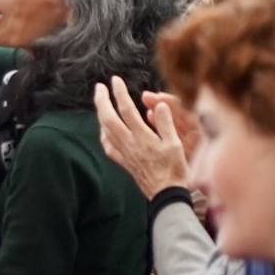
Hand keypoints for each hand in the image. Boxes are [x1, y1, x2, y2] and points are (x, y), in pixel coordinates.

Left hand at [94, 76, 188, 198]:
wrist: (166, 195)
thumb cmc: (174, 170)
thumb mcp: (175, 144)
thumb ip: (166, 123)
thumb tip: (158, 104)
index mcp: (142, 137)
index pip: (126, 110)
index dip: (119, 93)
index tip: (115, 80)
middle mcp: (129, 144)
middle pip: (108, 118)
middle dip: (101, 100)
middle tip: (99, 87)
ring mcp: (124, 154)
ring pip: (105, 131)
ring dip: (101, 114)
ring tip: (101, 103)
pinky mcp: (124, 163)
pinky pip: (108, 147)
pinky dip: (104, 135)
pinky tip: (105, 131)